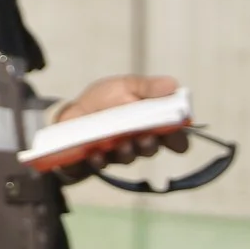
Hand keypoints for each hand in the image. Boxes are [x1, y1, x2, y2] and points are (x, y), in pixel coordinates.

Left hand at [51, 75, 189, 183]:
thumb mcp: (124, 86)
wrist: (71, 112)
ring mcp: (117, 153)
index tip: (176, 136)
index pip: (173, 137)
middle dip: (150, 143)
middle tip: (145, 136)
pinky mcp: (97, 161)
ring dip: (126, 150)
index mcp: (150, 123)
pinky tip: (95, 152)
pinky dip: (99, 157)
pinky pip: (100, 163)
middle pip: (151, 148)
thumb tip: (173, 85)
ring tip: (121, 142)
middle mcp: (138, 141)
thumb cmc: (104, 100)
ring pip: (128, 157)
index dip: (178, 139)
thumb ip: (147, 87)